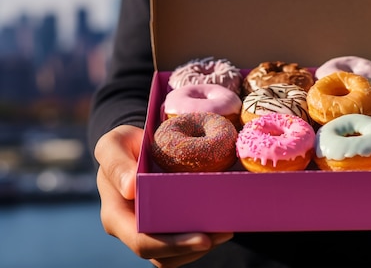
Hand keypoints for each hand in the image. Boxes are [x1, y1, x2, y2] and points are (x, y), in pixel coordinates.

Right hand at [94, 125, 233, 267]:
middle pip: (163, 255)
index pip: (142, 241)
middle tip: (224, 232)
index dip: (173, 245)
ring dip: (202, 247)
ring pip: (175, 256)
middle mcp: (131, 230)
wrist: (135, 148)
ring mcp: (149, 233)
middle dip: (194, 248)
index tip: (203, 238)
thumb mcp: (113, 144)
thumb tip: (130, 188)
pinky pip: (182, 248)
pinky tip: (220, 226)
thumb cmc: (123, 145)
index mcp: (116, 216)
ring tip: (226, 229)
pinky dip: (202, 240)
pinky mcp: (164, 229)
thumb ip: (117, 163)